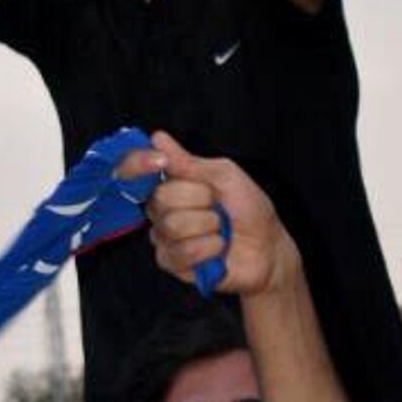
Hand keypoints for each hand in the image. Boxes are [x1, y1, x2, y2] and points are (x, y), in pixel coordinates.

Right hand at [139, 135, 296, 298]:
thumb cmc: (248, 210)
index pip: (134, 170)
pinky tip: (217, 248)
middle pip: (161, 197)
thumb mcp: (226, 176)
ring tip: (220, 228)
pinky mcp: (171, 262)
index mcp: (171, 183)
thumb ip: (189, 162)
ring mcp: (164, 236)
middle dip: (200, 198)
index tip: (159, 161)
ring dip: (208, 225)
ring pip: (172, 225)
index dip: (137, 163)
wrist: (267, 247)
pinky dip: (209, 247)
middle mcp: (161, 209)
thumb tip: (158, 139)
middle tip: (218, 205)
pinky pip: (182, 252)